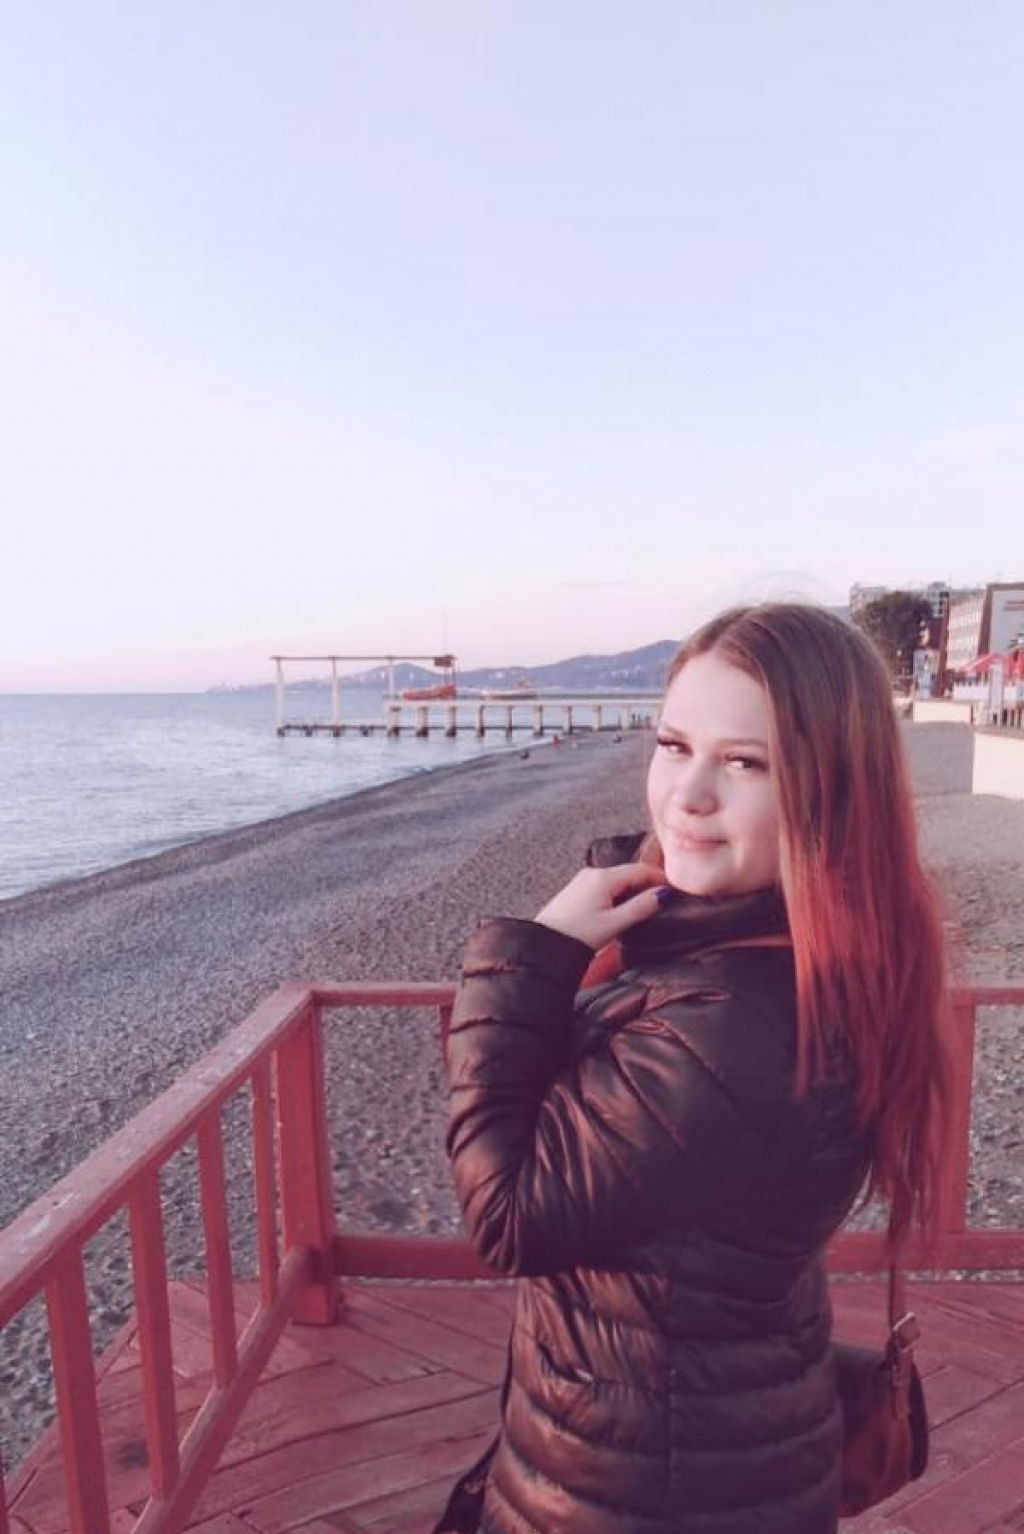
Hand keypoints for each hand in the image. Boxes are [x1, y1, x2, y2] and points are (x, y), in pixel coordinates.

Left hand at [534, 863, 674, 949]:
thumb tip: (664, 894)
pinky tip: (623, 911)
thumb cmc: (578, 935)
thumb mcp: (614, 923)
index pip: (640, 870)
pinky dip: (619, 895)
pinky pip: (605, 887)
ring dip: (633, 891)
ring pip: (617, 881)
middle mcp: (592, 873)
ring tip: (647, 908)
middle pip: (628, 874)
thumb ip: (641, 907)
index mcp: (603, 877)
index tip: (676, 890)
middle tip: (664, 901)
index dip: (660, 878)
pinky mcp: (577, 891)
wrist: (543, 945)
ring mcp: (583, 881)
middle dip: (647, 885)